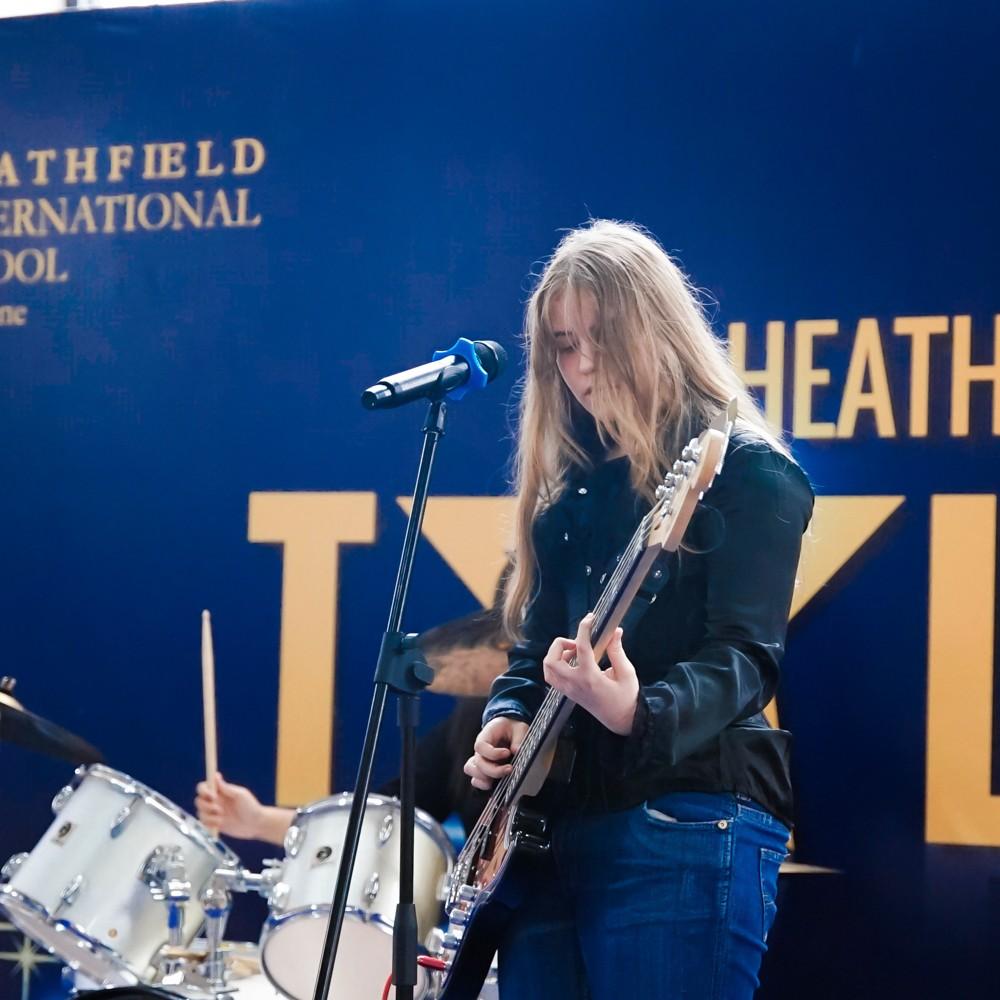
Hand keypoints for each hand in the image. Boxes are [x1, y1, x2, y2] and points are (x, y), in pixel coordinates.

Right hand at [195, 773, 266, 839]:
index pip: (204, 787)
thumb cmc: (250, 807)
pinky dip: (210, 823)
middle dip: (206, 804)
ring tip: (222, 816)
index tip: (212, 795)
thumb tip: (215, 776)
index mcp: (221, 791)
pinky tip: (220, 823)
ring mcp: (213, 813)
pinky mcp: (213, 824)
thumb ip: (226, 788)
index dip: (204, 790)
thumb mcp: (240, 795)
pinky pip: (203, 823)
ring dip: (209, 815)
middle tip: (218, 808)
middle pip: (198, 800)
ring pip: (200, 812)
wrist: (255, 825)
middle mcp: (215, 801)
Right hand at [464, 716, 528, 790]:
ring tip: (499, 779)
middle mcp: (480, 749)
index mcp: (486, 735)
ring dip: (484, 777)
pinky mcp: (483, 768)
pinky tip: (494, 784)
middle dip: (493, 770)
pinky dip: (482, 784)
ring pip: (471, 770)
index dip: (492, 753)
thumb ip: (519, 738)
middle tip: (509, 769)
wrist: (509, 728)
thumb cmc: (512, 727)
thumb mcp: (519, 728)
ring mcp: (480, 759)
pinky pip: (475, 779)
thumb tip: (517, 750)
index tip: (507, 753)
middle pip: (477, 762)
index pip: (480, 746)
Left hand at [542, 613, 638, 735]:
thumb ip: (617, 652)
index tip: (590, 618)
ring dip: (556, 654)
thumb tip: (615, 632)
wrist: (622, 721)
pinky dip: (557, 665)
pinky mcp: (569, 694)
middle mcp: (575, 684)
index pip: (581, 648)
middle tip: (578, 643)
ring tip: (575, 652)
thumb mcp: (627, 673)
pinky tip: (573, 662)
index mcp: (591, 678)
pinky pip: (553, 677)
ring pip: (548, 669)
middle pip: (552, 660)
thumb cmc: (627, 698)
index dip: (584, 629)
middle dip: (560, 644)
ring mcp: (569, 690)